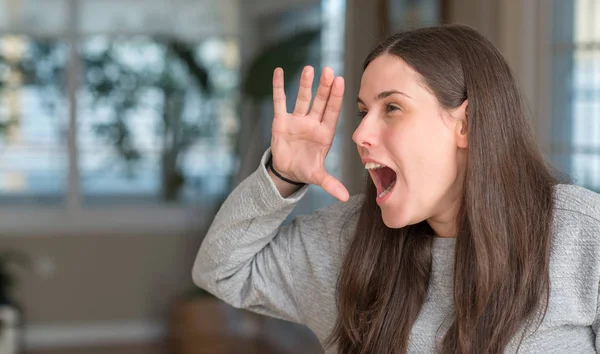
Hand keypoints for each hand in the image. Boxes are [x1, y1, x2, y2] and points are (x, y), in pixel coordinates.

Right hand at [270, 66, 348, 201]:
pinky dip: (279, 87)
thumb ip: (330, 184)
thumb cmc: (306, 170)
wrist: (287, 171)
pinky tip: (279, 71)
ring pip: (302, 99)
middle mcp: (312, 123)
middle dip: (323, 87)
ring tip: (310, 69)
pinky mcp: (281, 121)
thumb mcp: (318, 177)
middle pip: (319, 102)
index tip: (340, 81)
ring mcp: (297, 120)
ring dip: (305, 84)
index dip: (335, 98)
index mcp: (325, 133)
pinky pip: (279, 101)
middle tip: (329, 71)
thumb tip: (344, 197)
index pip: (332, 112)